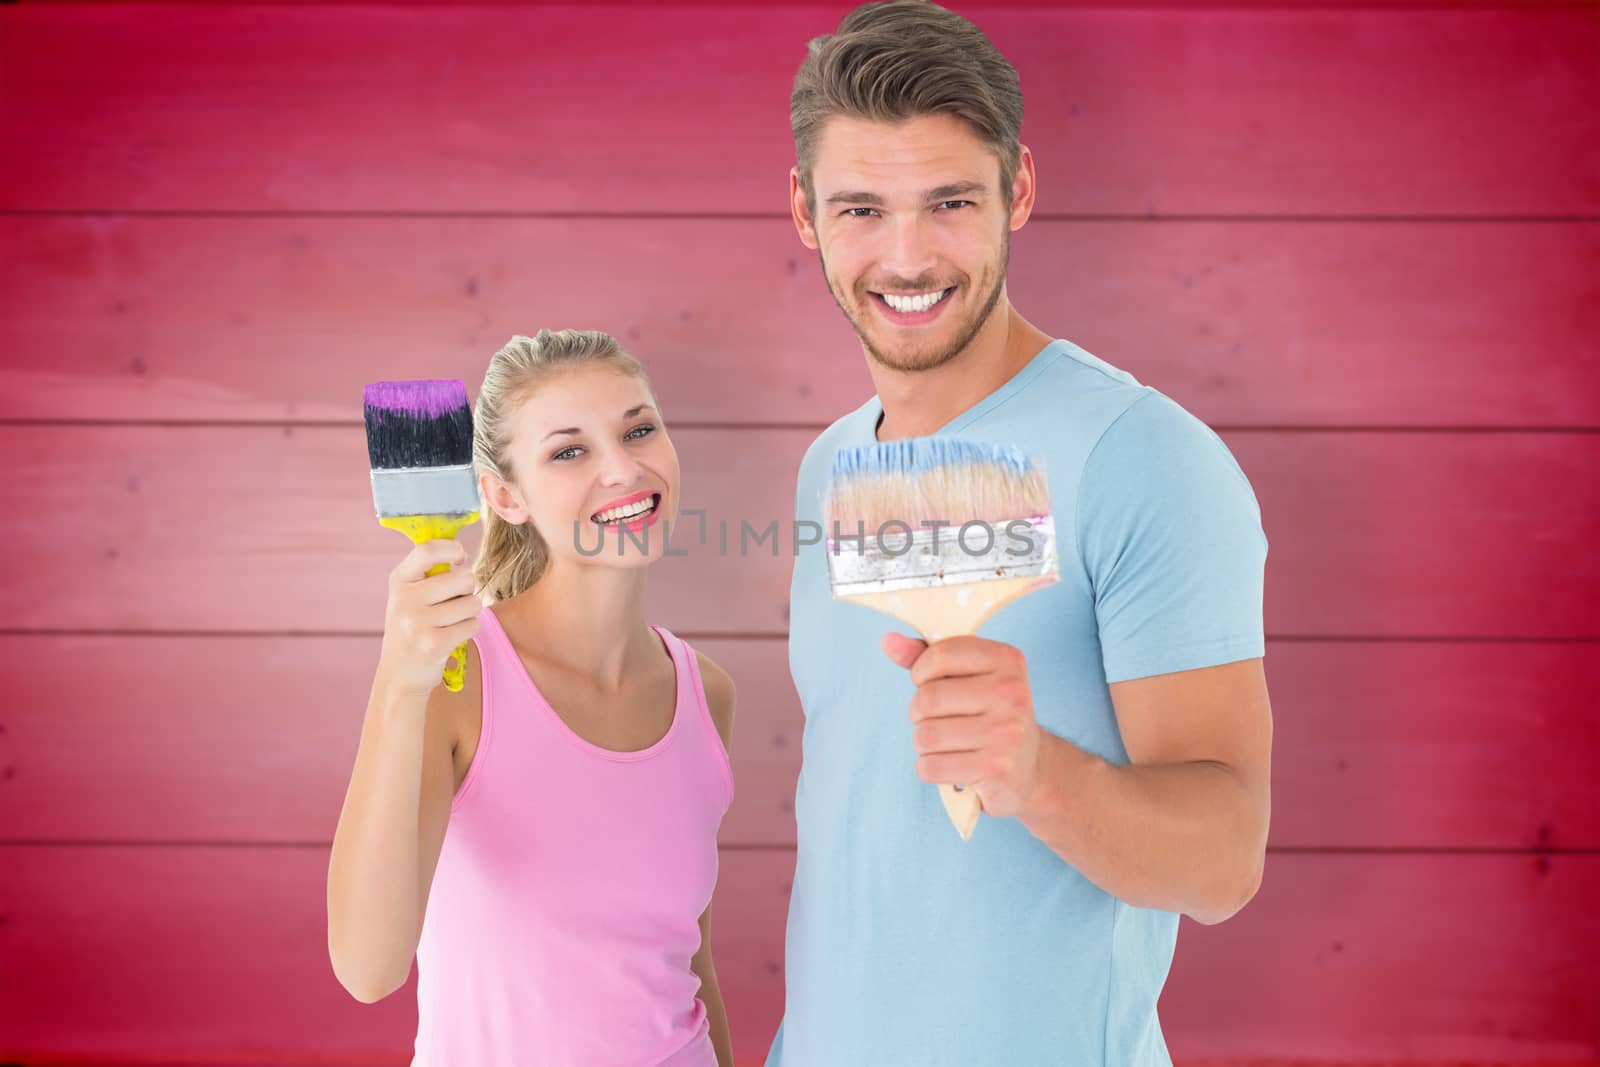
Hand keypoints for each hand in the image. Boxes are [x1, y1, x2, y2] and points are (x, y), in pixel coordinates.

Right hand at [376, 540, 480, 697]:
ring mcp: (417, 623)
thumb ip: (429, 571)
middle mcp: (404, 599)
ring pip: (472, 603)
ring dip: (469, 613)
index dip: (452, 549)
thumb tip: (459, 549)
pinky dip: (469, 630)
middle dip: (468, 589)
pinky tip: (452, 636)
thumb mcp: (409, 595)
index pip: (427, 550)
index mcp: (399, 581)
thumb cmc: (413, 626)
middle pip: (463, 578)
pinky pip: (472, 625)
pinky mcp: (433, 644)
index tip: (459, 558)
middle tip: (454, 602)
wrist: (399, 674)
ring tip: (451, 621)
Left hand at [883, 632, 1042, 818]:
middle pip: (927, 698)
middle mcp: (1012, 694)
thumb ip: (926, 656)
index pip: (940, 655)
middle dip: (919, 712)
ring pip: (925, 735)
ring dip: (924, 742)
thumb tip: (889, 642)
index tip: (927, 682)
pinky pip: (930, 767)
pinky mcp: (996, 769)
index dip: (921, 671)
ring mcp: (1006, 733)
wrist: (1029, 766)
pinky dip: (930, 768)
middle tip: (937, 718)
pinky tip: (951, 763)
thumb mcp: (966, 676)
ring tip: (946, 742)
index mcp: (1007, 660)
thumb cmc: (988, 713)